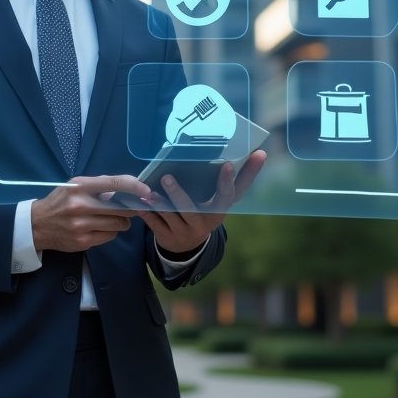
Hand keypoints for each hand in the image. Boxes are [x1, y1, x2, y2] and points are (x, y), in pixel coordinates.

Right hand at [31, 174, 148, 252]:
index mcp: (80, 187)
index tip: (147, 191)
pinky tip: (99, 228)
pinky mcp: (83, 241)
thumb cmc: (61, 201)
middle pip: (121, 208)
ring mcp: (81, 225)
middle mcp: (81, 205)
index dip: (135, 187)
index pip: (115, 184)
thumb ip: (100, 185)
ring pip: (118, 224)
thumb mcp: (75, 186)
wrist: (37, 225)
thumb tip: (129, 186)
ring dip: (121, 222)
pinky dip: (110, 232)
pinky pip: (110, 237)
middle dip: (129, 209)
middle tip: (129, 208)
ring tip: (110, 218)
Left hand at [138, 149, 266, 256]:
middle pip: (191, 208)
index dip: (228, 180)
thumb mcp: (222, 198)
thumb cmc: (208, 210)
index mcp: (220, 210)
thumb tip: (259, 152)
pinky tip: (138, 203)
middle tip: (167, 177)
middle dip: (178, 194)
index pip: (228, 194)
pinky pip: (155, 225)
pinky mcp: (168, 237)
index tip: (228, 164)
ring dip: (158, 204)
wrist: (189, 244)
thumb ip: (238, 178)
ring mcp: (186, 232)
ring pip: (170, 217)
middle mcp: (205, 222)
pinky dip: (146, 214)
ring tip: (148, 193)